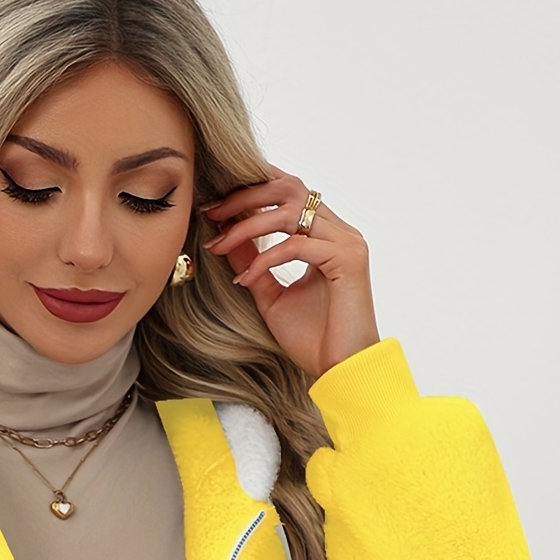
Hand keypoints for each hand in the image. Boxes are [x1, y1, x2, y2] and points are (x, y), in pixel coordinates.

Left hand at [202, 165, 379, 379]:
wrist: (341, 372)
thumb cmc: (313, 339)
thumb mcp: (270, 296)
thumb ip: (253, 264)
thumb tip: (226, 238)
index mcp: (325, 235)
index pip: (288, 193)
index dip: (251, 191)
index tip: (214, 207)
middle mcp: (339, 231)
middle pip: (289, 188)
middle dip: (245, 196)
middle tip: (211, 213)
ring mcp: (347, 243)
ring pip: (290, 211)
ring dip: (248, 225)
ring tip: (219, 243)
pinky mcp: (348, 260)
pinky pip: (297, 245)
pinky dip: (265, 259)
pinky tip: (245, 279)